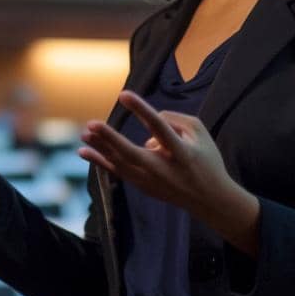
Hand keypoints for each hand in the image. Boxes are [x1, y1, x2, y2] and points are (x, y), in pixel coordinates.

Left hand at [79, 90, 261, 254]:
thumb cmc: (207, 160)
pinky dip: (100, 161)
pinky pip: (117, 172)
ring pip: (120, 164)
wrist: (210, 200)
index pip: (158, 127)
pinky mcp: (143, 187)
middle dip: (111, 139)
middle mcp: (164, 169)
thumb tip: (148, 123)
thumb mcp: (200, 133)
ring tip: (85, 132)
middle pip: (132, 153)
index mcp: (182, 153)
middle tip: (92, 124)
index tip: (123, 94)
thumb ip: (175, 119)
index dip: (141, 109)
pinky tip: (84, 150)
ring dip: (101, 148)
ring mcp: (152, 181)